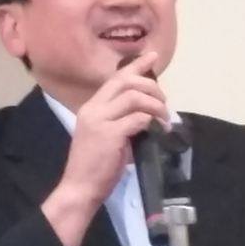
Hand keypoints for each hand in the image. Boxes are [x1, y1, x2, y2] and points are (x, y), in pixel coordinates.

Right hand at [41, 53, 167, 245]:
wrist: (80, 188)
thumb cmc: (94, 167)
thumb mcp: (105, 137)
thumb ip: (120, 121)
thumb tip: (147, 114)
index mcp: (91, 107)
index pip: (115, 79)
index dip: (136, 66)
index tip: (152, 57)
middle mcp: (93, 109)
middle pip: (126, 82)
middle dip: (151, 87)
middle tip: (164, 102)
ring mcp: (100, 121)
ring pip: (134, 97)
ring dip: (155, 105)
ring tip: (164, 119)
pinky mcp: (109, 135)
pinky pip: (137, 118)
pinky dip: (151, 121)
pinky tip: (158, 130)